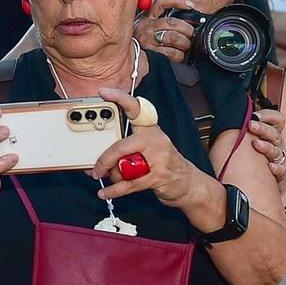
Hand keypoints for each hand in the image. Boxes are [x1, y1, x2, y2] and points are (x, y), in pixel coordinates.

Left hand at [89, 88, 211, 211]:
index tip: (103, 93)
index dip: (119, 98)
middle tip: (96, 169)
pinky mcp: (159, 175)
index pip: (136, 108)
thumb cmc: (163, 165)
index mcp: (150, 129)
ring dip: (114, 177)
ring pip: (123, 166)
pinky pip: (129, 184)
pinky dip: (114, 190)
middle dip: (104, 160)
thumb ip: (127, 149)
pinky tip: (106, 192)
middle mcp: (155, 139)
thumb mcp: (148, 150)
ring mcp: (159, 157)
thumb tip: (98, 156)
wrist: (189, 184)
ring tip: (114, 180)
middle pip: (120, 146)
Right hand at [135, 0, 199, 62]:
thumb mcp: (149, 26)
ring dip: (184, 42)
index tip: (190, 6)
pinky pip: (171, 53)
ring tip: (185, 45)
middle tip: (190, 33)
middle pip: (171, 22)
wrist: (132, 60)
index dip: (176, 1)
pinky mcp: (151, 53)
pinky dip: (180, 55)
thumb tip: (187, 13)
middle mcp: (146, 26)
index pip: (160, 2)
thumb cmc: (144, 42)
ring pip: (173, 37)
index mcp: (147, 16)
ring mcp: (147, 40)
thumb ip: (164, 19)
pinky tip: (179, 55)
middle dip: (187, 28)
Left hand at [247, 108, 285, 181]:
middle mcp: (276, 145)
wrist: (260, 184)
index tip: (255, 115)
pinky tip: (270, 166)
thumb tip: (230, 120)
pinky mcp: (280, 174)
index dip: (268, 115)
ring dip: (267, 146)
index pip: (277, 119)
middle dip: (262, 128)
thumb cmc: (252, 160)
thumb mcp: (247, 142)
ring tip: (256, 144)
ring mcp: (278, 159)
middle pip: (275, 134)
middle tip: (250, 125)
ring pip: (277, 150)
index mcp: (270, 135)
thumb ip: (243, 131)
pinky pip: (282, 170)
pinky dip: (276, 168)